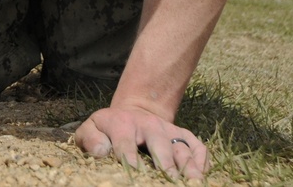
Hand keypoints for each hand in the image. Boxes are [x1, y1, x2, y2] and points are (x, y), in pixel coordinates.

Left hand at [74, 106, 208, 178]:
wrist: (132, 113)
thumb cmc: (108, 130)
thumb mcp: (91, 129)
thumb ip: (89, 139)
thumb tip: (102, 152)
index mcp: (122, 124)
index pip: (126, 144)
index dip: (130, 159)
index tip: (134, 171)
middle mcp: (149, 125)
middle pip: (160, 144)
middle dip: (166, 164)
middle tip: (170, 180)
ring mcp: (168, 130)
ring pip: (182, 147)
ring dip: (189, 166)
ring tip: (193, 182)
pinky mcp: (182, 135)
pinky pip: (197, 146)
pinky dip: (202, 160)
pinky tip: (202, 174)